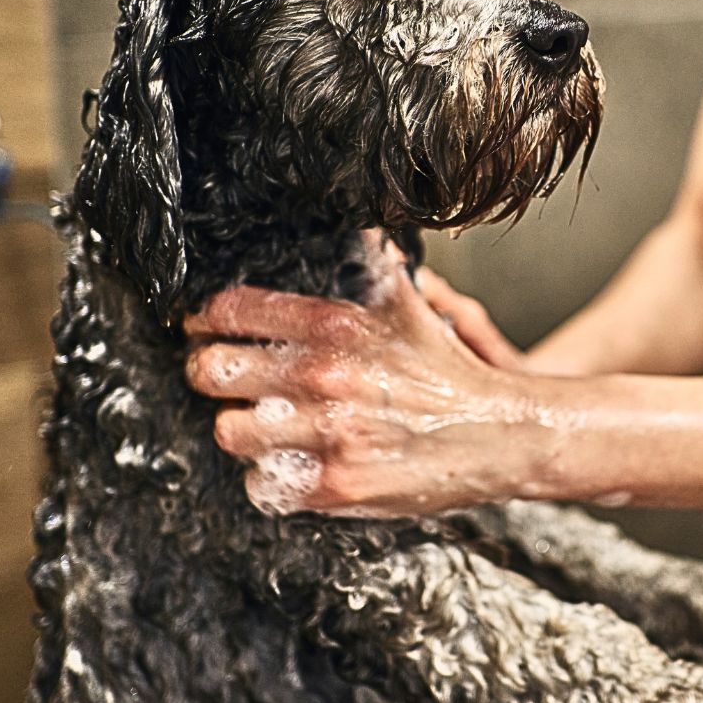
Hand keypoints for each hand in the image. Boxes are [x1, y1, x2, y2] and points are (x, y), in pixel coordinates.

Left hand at [183, 245, 541, 517]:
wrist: (497, 434)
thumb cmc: (447, 371)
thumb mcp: (409, 305)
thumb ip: (370, 263)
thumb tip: (351, 216)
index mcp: (336, 325)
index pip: (231, 310)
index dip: (206, 318)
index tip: (205, 328)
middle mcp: (325, 376)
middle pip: (212, 371)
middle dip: (213, 372)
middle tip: (227, 378)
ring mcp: (326, 435)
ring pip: (229, 430)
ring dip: (243, 427)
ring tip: (265, 423)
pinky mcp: (333, 486)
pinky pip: (261, 482)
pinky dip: (271, 475)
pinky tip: (294, 460)